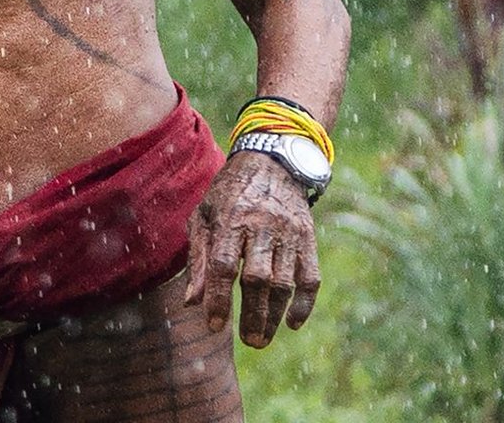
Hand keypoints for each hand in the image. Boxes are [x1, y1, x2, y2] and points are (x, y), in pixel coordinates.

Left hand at [183, 151, 320, 347]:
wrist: (272, 160)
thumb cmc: (229, 193)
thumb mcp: (204, 215)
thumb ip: (199, 259)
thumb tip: (192, 304)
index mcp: (230, 219)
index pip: (224, 266)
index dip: (219, 298)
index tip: (215, 326)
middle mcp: (261, 225)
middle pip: (257, 278)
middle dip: (252, 314)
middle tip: (248, 342)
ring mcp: (288, 232)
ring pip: (284, 281)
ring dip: (274, 315)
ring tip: (261, 338)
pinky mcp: (308, 237)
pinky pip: (311, 276)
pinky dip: (304, 303)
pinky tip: (293, 322)